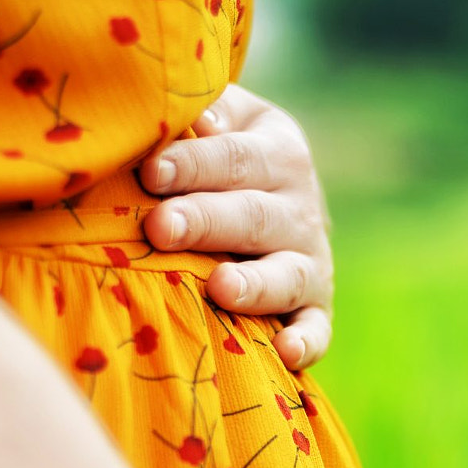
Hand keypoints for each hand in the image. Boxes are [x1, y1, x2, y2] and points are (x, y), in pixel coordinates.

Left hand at [139, 85, 333, 370]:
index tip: (151, 171)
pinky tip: (283, 353)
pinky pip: (316, 330)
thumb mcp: (222, 120)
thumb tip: (197, 122)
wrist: (270, 198)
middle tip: (160, 228)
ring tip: (219, 287)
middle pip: (254, 216)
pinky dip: (304, 342)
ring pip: (287, 275)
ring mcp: (310, 263)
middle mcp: (302, 209)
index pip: (236, 157)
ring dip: (254, 284)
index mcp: (279, 152)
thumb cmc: (217, 158)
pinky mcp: (314, 310)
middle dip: (206, 221)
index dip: (195, 163)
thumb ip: (206, 114)